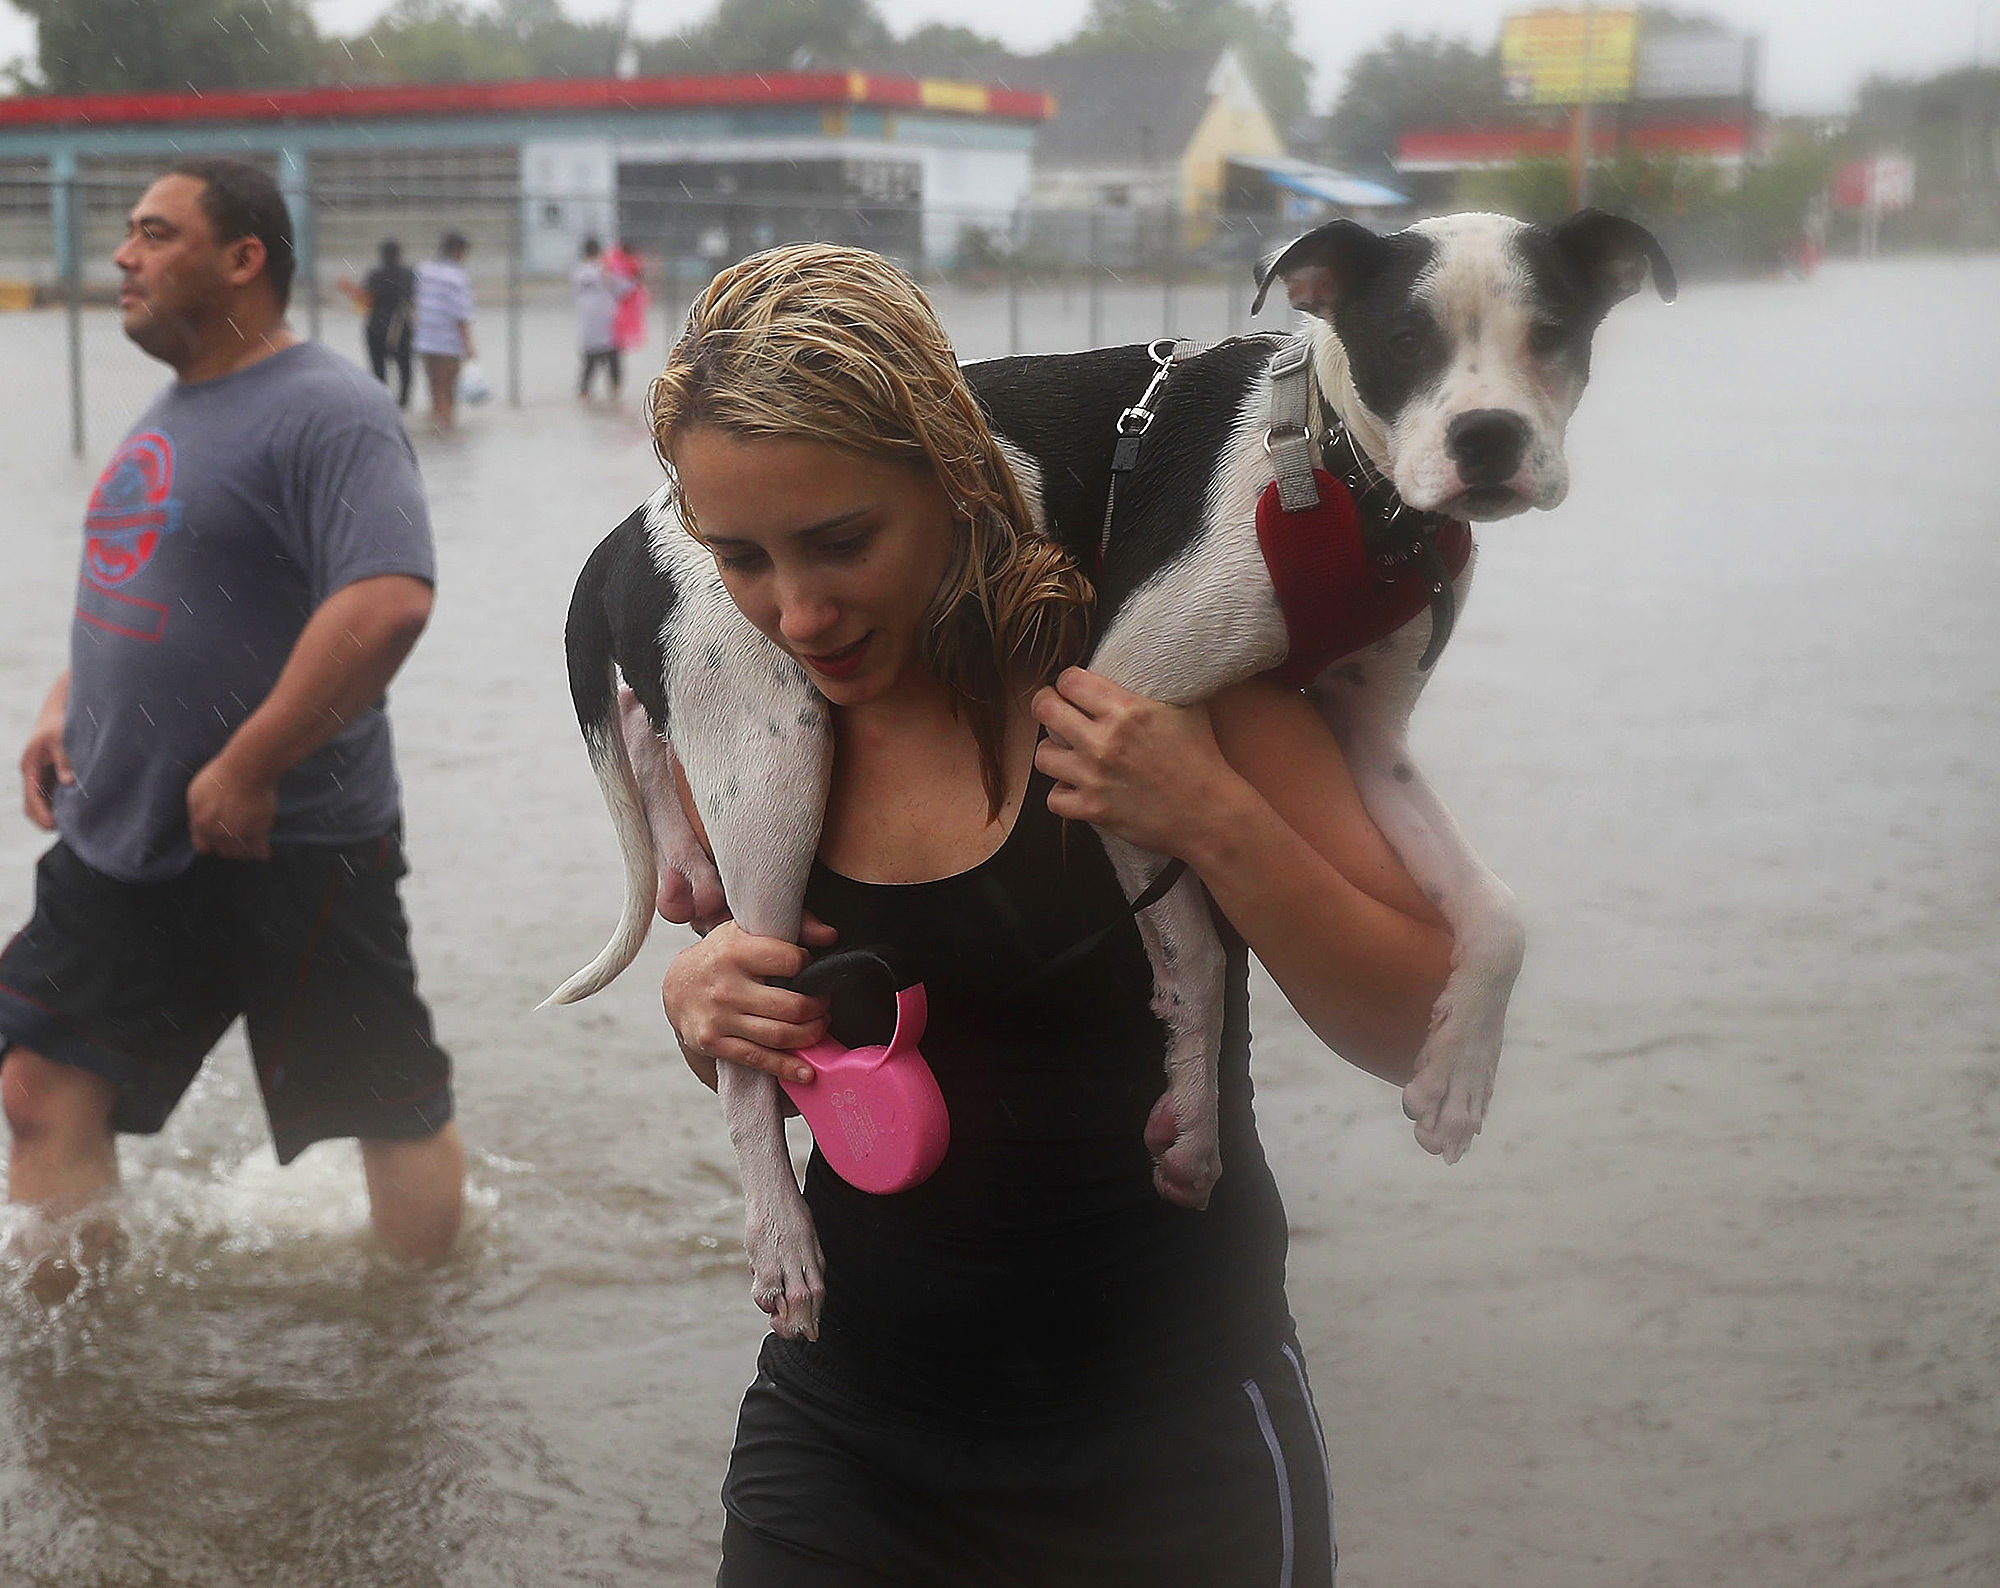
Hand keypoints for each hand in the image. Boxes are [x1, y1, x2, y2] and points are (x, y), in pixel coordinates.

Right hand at [20, 689, 70, 830]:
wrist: (58, 711)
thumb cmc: (58, 723)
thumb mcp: (60, 739)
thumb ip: (64, 760)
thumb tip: (69, 781)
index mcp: (30, 766)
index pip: (32, 797)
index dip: (41, 813)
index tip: (52, 826)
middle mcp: (32, 773)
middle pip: (32, 804)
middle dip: (44, 819)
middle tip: (64, 832)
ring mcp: (40, 775)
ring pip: (41, 802)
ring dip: (52, 814)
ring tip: (71, 827)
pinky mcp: (51, 775)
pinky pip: (51, 795)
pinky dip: (58, 806)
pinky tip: (74, 813)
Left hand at [186, 754, 277, 858]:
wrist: (246, 771)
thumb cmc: (220, 775)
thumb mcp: (197, 792)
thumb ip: (197, 811)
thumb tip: (199, 821)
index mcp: (200, 824)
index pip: (202, 847)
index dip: (210, 845)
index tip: (216, 843)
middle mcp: (217, 833)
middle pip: (222, 852)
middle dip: (227, 848)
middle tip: (235, 843)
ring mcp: (237, 834)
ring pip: (239, 854)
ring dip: (243, 853)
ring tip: (249, 849)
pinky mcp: (257, 832)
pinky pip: (258, 851)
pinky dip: (261, 853)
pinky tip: (264, 853)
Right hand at [663, 915, 839, 1089]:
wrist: (676, 987)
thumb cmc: (720, 956)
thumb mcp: (748, 931)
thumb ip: (794, 926)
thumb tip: (829, 936)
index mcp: (735, 951)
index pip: (791, 961)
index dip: (809, 966)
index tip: (810, 970)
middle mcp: (726, 986)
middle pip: (792, 1006)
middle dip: (818, 1008)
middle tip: (823, 1005)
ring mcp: (719, 1018)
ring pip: (781, 1035)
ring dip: (810, 1035)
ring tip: (817, 1026)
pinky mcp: (714, 1043)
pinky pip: (759, 1059)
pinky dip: (787, 1068)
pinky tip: (806, 1071)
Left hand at [1031, 667, 1238, 856]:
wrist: (1209, 813)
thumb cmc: (1202, 758)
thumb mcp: (1184, 707)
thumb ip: (1152, 686)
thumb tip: (1139, 662)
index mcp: (1126, 710)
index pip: (1069, 680)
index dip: (1068, 682)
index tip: (1073, 690)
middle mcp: (1104, 741)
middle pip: (1044, 710)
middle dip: (1047, 706)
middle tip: (1056, 712)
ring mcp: (1094, 777)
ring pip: (1042, 755)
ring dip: (1054, 752)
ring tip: (1069, 753)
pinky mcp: (1092, 810)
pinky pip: (1053, 798)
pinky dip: (1063, 793)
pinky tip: (1079, 787)